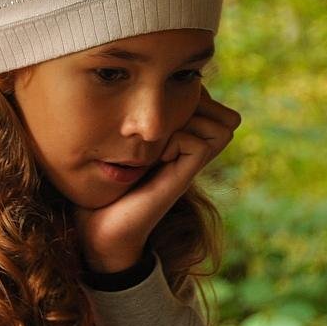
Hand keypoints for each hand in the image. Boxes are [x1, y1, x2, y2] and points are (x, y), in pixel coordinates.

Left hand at [77, 87, 240, 272]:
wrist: (100, 230)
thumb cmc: (101, 189)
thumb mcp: (115, 150)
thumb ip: (126, 127)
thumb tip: (117, 95)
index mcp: (178, 144)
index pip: (210, 105)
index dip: (193, 94)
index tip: (161, 103)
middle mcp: (189, 154)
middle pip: (227, 116)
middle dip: (200, 104)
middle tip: (167, 117)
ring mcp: (188, 167)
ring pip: (222, 127)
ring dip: (192, 120)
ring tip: (163, 135)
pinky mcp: (181, 180)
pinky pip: (197, 144)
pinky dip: (178, 139)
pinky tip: (157, 153)